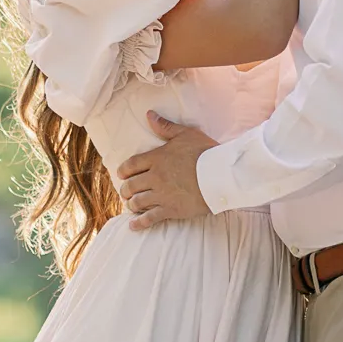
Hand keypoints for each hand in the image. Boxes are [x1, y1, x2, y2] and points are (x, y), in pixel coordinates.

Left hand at [117, 114, 216, 228]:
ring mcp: (161, 195)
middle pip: (131, 185)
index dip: (123, 170)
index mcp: (156, 158)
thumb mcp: (185, 134)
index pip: (131, 165)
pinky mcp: (170, 210)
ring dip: (132, 204)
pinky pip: (149, 218)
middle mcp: (155, 177)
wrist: (220, 174)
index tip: (122, 175)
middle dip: (126, 189)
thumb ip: (165, 126)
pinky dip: (139, 223)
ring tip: (132, 205)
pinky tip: (133, 226)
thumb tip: (149, 115)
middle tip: (127, 192)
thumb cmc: (205, 152)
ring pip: (137, 202)